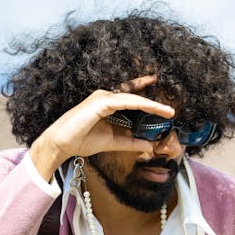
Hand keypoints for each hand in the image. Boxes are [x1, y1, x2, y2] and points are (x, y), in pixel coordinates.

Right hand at [29, 74, 173, 179]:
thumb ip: (131, 143)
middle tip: (171, 109)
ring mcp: (102, 98)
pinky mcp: (99, 102)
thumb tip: (149, 145)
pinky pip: (124, 101)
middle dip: (154, 101)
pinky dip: (139, 104)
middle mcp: (106, 97)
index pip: (131, 96)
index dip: (146, 90)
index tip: (161, 89)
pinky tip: (151, 108)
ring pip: (132, 98)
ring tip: (166, 111)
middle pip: (135, 95)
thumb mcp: (113, 142)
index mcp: (108, 104)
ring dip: (151, 104)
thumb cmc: (82, 140)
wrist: (62, 145)